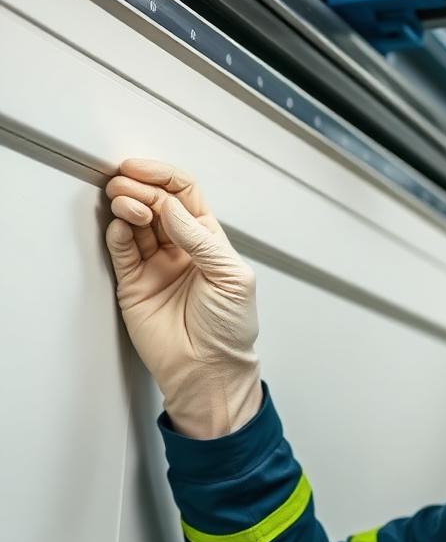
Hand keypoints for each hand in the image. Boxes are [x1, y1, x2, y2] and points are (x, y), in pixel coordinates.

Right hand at [105, 158, 261, 438]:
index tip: (143, 169)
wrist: (210, 372)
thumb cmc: (231, 331)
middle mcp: (180, 248)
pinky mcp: (133, 284)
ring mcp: (155, 265)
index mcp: (209, 241)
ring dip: (128, 206)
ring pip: (135, 222)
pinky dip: (117, 233)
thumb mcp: (231, 277)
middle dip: (141, 188)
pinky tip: (121, 226)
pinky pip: (121, 250)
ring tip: (128, 205)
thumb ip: (200, 240)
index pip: (184, 195)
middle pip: (156, 203)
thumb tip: (171, 207)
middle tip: (129, 185)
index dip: (164, 178)